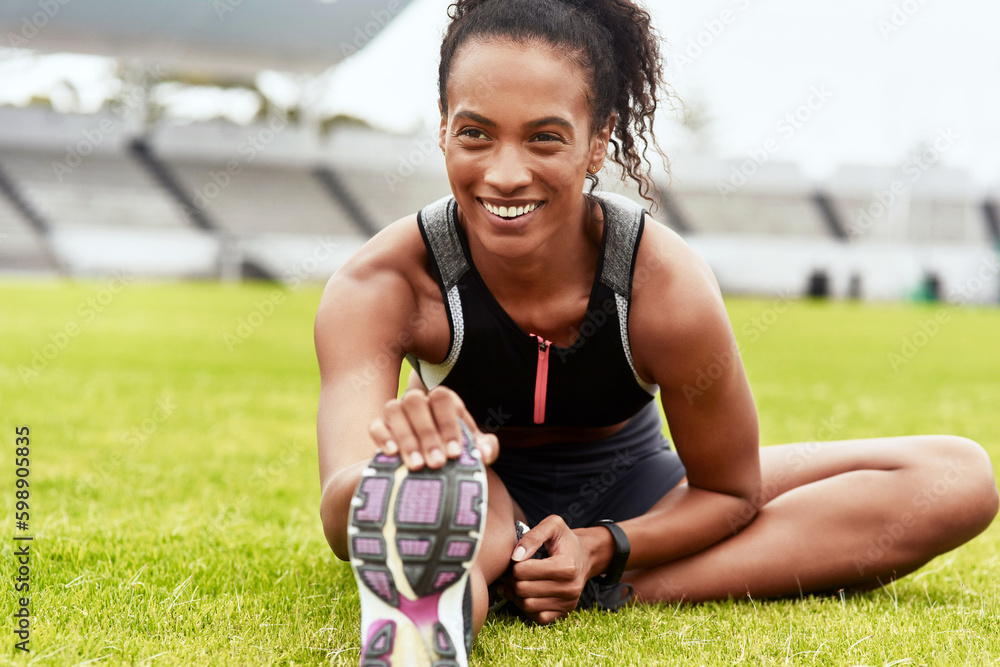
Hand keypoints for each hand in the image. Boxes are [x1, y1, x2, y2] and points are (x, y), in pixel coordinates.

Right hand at [367, 385, 498, 469]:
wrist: (433, 465)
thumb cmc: (456, 453)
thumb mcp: (474, 451)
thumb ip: (485, 449)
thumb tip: (485, 452)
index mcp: (443, 400)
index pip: (443, 400)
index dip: (449, 425)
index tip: (455, 454)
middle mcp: (418, 401)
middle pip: (416, 403)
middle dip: (427, 434)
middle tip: (437, 464)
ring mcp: (397, 412)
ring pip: (394, 410)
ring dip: (406, 438)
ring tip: (417, 466)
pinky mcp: (380, 427)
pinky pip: (375, 425)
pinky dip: (383, 437)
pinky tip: (392, 454)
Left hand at [502, 515, 592, 623]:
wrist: (585, 556)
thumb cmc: (565, 540)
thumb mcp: (552, 525)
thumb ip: (533, 536)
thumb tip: (515, 556)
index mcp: (566, 566)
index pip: (523, 571)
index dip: (513, 564)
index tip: (516, 559)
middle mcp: (570, 588)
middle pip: (523, 589)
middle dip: (512, 579)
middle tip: (512, 571)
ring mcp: (568, 603)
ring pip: (527, 605)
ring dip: (516, 594)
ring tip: (517, 581)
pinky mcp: (564, 613)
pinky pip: (537, 617)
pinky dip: (527, 606)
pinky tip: (527, 593)